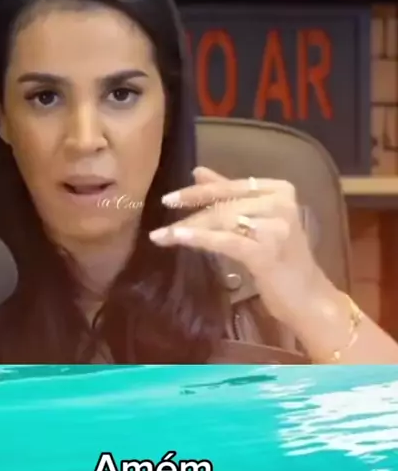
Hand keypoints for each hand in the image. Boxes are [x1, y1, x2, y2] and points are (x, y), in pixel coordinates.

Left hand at [149, 166, 333, 330]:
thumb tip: (197, 172)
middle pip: (225, 204)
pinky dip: (199, 239)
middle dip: (191, 213)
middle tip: (161, 219)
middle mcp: (281, 203)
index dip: (199, 191)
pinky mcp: (267, 252)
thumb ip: (230, 196)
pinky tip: (177, 239)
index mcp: (280, 189)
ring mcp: (277, 227)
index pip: (232, 185)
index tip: (170, 198)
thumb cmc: (282, 260)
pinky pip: (226, 241)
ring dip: (189, 228)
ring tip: (162, 235)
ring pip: (222, 221)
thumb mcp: (257, 221)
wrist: (308, 298)